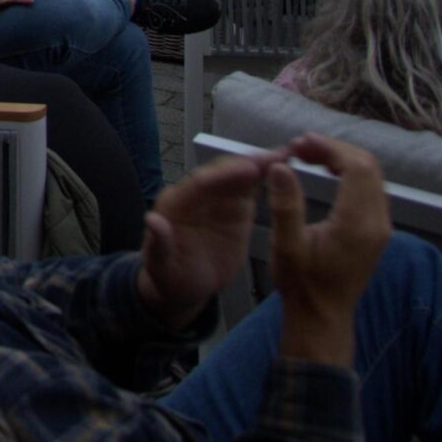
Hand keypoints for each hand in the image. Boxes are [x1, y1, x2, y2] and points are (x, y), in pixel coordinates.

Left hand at [136, 149, 276, 329]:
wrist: (183, 287)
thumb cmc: (168, 276)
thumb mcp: (161, 265)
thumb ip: (159, 243)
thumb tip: (153, 220)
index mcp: (177, 203)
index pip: (202, 183)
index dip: (226, 174)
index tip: (250, 169)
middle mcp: (197, 195)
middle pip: (224, 173)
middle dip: (249, 163)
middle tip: (278, 156)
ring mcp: (218, 200)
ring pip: (240, 177)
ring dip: (262, 165)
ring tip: (288, 155)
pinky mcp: (235, 209)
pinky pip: (251, 190)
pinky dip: (266, 180)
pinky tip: (286, 171)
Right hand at [267, 136, 392, 367]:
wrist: (322, 318)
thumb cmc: (302, 285)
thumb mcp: (287, 247)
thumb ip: (286, 205)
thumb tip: (282, 165)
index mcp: (357, 225)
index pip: (358, 167)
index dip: (331, 148)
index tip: (301, 142)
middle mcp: (377, 223)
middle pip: (369, 167)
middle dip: (336, 149)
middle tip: (301, 146)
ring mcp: (381, 228)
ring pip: (372, 176)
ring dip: (343, 159)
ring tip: (309, 155)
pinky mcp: (377, 232)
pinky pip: (371, 190)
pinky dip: (350, 174)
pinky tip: (326, 174)